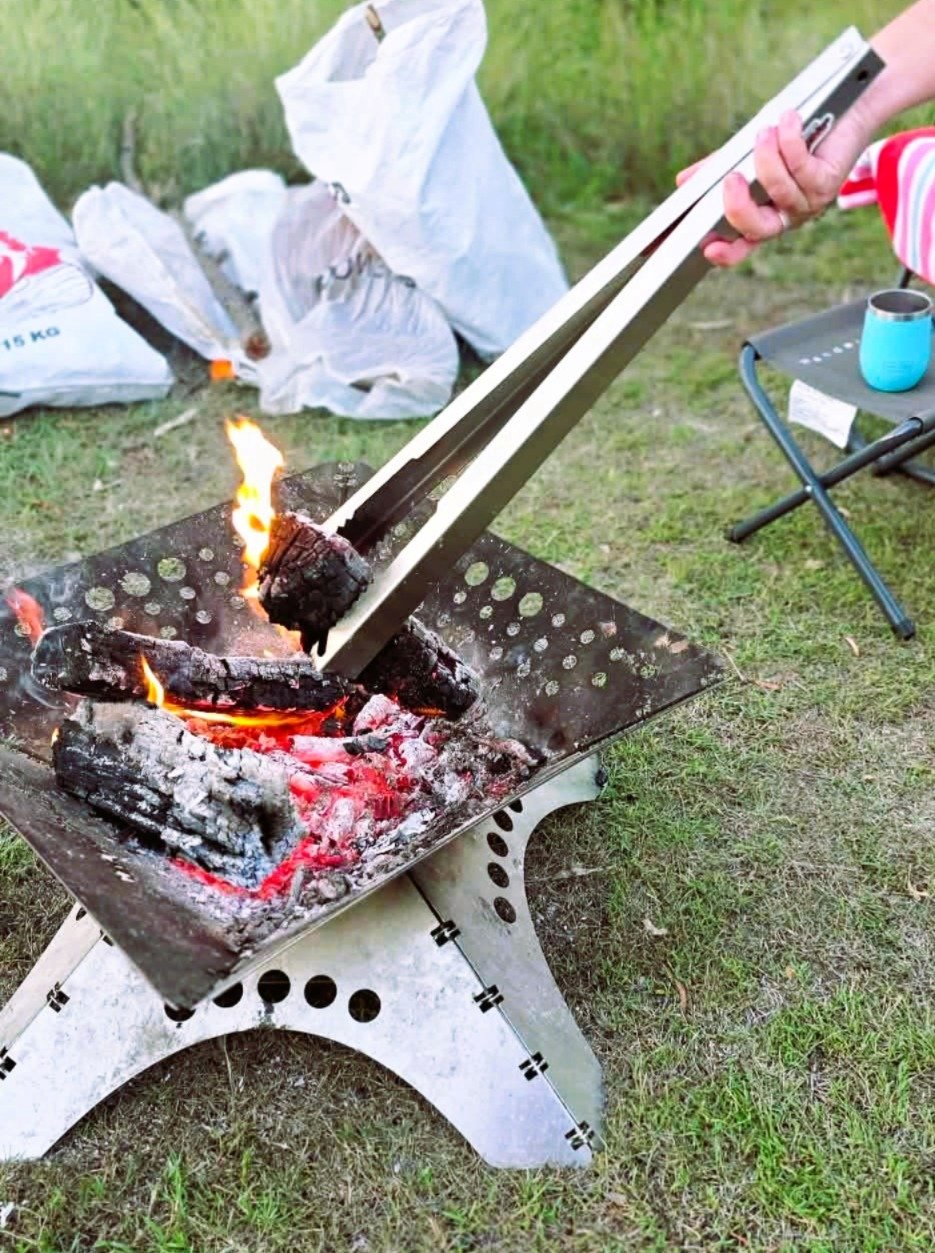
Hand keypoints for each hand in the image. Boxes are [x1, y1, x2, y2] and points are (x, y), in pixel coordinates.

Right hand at [677, 108, 870, 265]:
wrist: (846, 110)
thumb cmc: (794, 136)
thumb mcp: (746, 154)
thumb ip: (717, 170)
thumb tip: (683, 182)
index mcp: (765, 215)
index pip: (743, 245)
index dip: (726, 253)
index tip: (708, 247)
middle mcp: (786, 216)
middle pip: (758, 230)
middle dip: (740, 208)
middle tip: (730, 179)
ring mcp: (808, 202)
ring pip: (779, 191)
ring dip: (768, 158)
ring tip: (765, 131)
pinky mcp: (828, 182)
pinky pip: (802, 168)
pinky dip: (790, 142)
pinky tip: (787, 121)